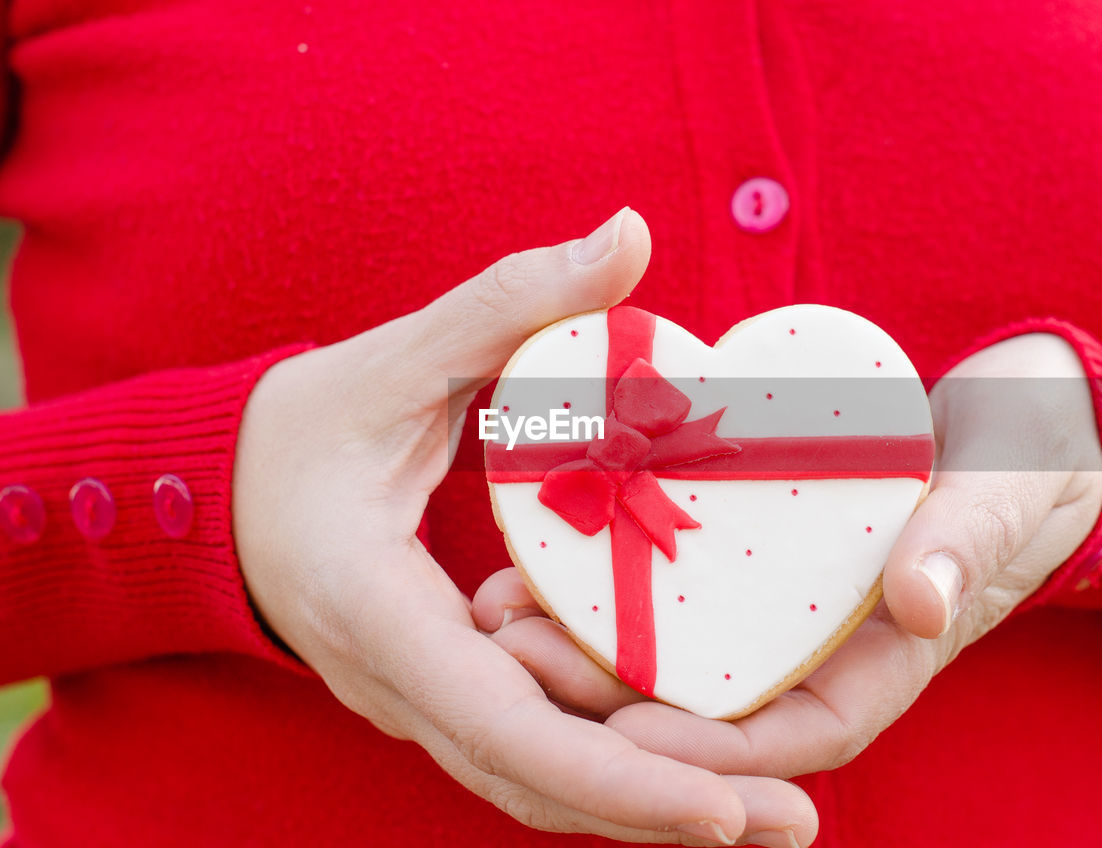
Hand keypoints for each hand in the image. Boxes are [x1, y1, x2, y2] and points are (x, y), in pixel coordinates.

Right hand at [232, 207, 818, 845]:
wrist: (220, 496)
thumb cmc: (296, 431)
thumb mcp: (393, 360)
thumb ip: (510, 301)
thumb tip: (629, 233)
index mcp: (379, 616)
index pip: (507, 729)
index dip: (620, 777)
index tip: (729, 810)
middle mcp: (398, 687)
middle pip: (541, 784)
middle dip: (665, 813)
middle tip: (797, 819)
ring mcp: (417, 702)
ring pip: (538, 783)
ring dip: (647, 803)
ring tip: (771, 811)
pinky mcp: (441, 692)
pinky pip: (530, 749)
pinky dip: (609, 765)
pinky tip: (694, 759)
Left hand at [473, 332, 1101, 781]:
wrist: (1019, 426)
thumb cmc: (1024, 466)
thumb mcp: (1003, 494)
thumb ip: (965, 542)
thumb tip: (919, 605)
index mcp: (880, 665)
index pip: (788, 741)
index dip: (704, 753)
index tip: (621, 733)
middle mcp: (819, 652)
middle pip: (706, 707)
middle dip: (610, 700)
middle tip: (518, 653)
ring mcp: (785, 609)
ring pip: (676, 652)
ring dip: (591, 642)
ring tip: (505, 604)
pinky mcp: (757, 557)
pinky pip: (681, 587)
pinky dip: (617, 582)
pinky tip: (547, 549)